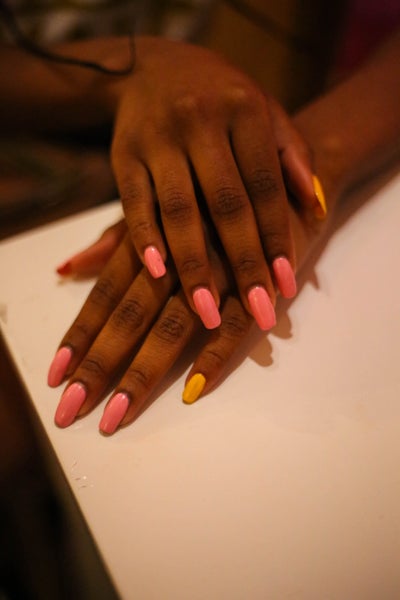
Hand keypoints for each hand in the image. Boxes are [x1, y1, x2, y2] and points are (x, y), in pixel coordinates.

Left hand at [48, 185, 318, 434]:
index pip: (106, 294)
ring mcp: (218, 268)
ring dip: (146, 370)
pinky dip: (216, 354)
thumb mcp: (161, 208)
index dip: (80, 334)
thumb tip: (66, 267)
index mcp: (150, 239)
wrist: (282, 174)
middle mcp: (177, 255)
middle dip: (101, 364)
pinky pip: (237, 322)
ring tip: (120, 413)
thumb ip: (115, 242)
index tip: (56, 374)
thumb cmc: (213, 194)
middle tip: (73, 409)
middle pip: (132, 315)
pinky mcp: (259, 280)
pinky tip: (193, 388)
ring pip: (175, 324)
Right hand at [107, 37, 323, 329]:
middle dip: (243, 263)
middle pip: (225, 205)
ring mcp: (158, 138)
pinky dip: (145, 239)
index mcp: (244, 110)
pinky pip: (133, 203)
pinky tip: (157, 274)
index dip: (276, 237)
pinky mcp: (122, 154)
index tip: (285, 286)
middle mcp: (200, 121)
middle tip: (257, 312)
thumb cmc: (221, 98)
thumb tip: (316, 207)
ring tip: (207, 311)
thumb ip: (292, 156)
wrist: (154, 67)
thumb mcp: (264, 112)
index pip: (264, 185)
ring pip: (179, 211)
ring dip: (194, 266)